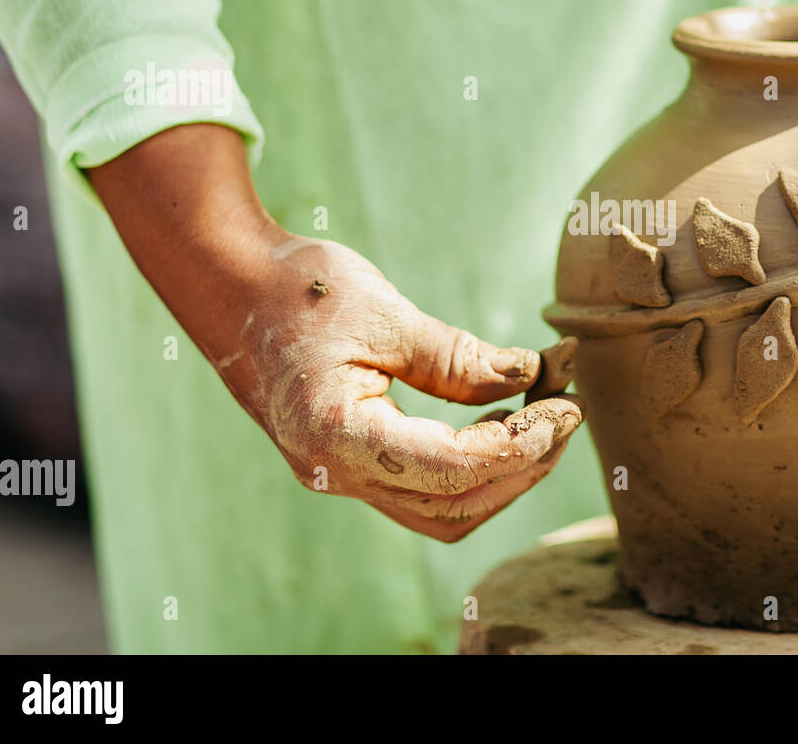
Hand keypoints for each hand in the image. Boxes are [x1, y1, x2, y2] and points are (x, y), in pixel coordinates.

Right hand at [90, 124, 581, 540]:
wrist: (229, 287)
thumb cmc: (298, 289)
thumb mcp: (385, 313)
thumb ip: (457, 356)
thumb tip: (532, 376)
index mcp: (338, 435)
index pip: (452, 467)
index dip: (520, 445)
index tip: (565, 407)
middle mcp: (335, 473)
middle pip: (454, 506)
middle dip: (523, 468)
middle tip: (568, 413)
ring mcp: (339, 475)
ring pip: (441, 511)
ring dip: (502, 475)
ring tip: (543, 419)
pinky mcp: (349, 464)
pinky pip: (422, 490)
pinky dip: (472, 468)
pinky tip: (500, 422)